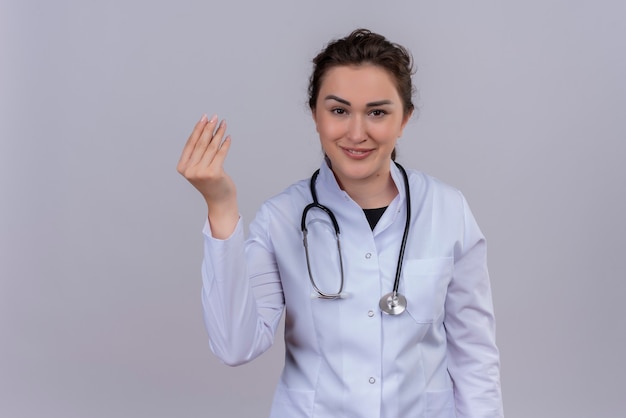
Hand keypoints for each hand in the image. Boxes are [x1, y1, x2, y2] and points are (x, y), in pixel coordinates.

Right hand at [177, 114, 238, 236]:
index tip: (205, 118)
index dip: (198, 129)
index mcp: (182, 167)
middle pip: (200, 143)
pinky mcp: (214, 173)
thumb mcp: (200, 168)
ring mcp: (201, 172)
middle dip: (208, 128)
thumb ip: (199, 153)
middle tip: (215, 117)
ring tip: (223, 124)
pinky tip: (228, 137)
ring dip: (218, 133)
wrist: (219, 201)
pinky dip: (225, 144)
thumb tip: (207, 129)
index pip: (190, 143)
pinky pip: (220, 154)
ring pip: (211, 147)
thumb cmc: (210, 183)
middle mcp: (190, 170)